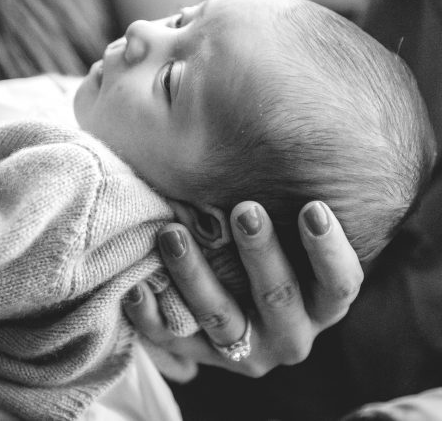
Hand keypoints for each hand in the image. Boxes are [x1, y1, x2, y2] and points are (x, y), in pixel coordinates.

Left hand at [124, 200, 363, 376]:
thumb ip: (287, 200)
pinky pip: (174, 340)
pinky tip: (134, 285)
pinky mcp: (200, 356)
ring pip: (221, 317)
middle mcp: (289, 333)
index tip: (313, 206)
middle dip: (260, 252)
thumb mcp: (287, 228)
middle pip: (278, 296)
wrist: (234, 301)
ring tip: (172, 233)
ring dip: (196, 276)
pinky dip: (152, 314)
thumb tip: (281, 118)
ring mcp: (244, 351)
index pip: (340, 284)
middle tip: (244, 209)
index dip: (329, 250)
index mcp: (321, 304)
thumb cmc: (264, 244)